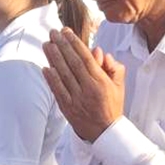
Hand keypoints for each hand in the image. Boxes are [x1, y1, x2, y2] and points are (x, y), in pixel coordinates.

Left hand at [42, 27, 126, 142]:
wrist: (106, 132)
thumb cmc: (112, 105)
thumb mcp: (119, 85)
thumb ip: (113, 67)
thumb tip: (99, 51)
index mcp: (101, 82)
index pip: (86, 58)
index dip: (75, 43)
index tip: (67, 32)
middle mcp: (88, 89)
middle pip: (72, 63)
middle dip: (62, 46)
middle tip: (53, 32)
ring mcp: (76, 99)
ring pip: (63, 75)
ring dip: (54, 58)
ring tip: (47, 44)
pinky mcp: (67, 108)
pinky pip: (57, 91)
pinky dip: (51, 79)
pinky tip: (45, 67)